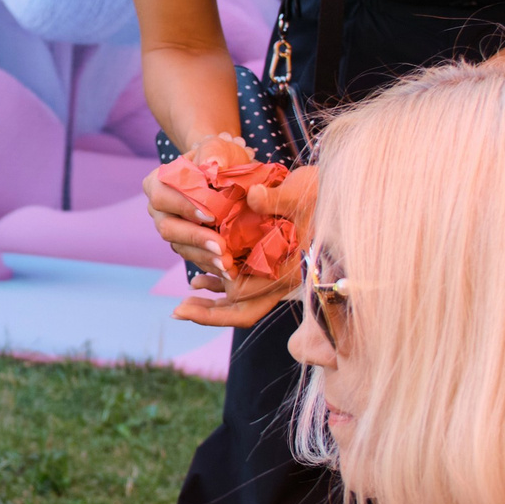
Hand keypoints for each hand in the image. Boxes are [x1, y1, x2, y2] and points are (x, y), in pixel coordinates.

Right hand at [144, 132, 251, 277]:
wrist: (227, 174)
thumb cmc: (220, 158)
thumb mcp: (220, 148)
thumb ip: (215, 153)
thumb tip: (212, 165)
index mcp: (158, 182)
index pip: (162, 196)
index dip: (184, 207)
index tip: (211, 215)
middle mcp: (158, 209)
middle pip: (167, 228)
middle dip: (195, 239)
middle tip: (221, 247)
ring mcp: (170, 229)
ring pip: (180, 247)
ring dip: (204, 257)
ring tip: (228, 264)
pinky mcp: (185, 245)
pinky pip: (194, 258)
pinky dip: (211, 265)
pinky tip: (230, 270)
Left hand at [174, 164, 318, 330]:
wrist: (326, 190)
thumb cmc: (315, 192)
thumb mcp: (298, 192)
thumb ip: (276, 198)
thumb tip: (253, 196)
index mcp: (288, 269)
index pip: (247, 298)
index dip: (217, 305)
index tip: (187, 303)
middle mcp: (282, 279)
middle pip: (243, 309)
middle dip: (210, 313)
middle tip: (178, 311)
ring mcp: (275, 274)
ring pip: (241, 301)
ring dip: (213, 302)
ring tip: (184, 302)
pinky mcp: (268, 266)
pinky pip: (242, 285)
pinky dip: (220, 284)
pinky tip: (198, 281)